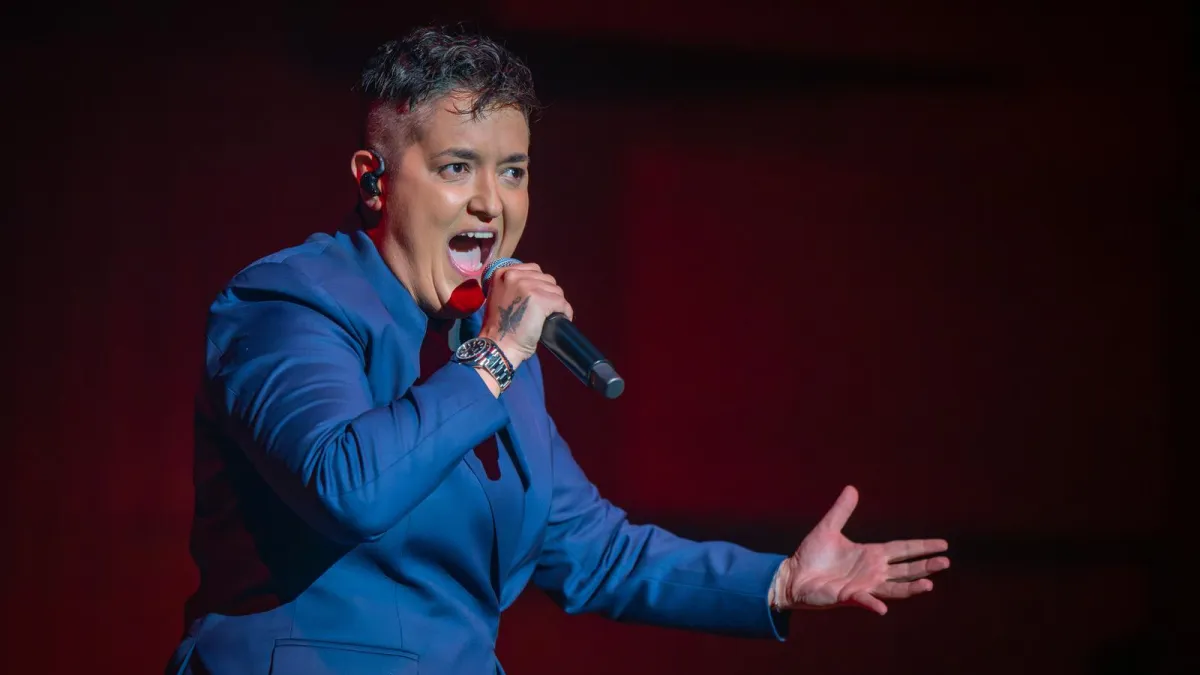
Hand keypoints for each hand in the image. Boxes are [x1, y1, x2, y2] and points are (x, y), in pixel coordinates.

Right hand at [479, 262, 572, 368]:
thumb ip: (515, 286)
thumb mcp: (500, 296)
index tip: (539, 298)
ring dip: (556, 304)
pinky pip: (562, 303)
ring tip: (550, 316)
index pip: (533, 269)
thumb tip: (538, 285)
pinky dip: (565, 312)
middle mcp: (514, 275)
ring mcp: (527, 286)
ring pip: (556, 290)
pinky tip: (561, 319)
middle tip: (545, 310)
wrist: (498, 345)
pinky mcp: (540, 299)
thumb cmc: (498, 327)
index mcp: (502, 273)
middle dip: (549, 294)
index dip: (540, 284)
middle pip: (546, 279)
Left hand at [771, 486, 949, 614]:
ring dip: (912, 587)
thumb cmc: (811, 555)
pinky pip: (864, 601)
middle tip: (946, 561)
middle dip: (926, 566)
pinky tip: (882, 608)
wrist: (793, 576)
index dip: (922, 547)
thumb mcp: (828, 528)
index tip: (943, 544)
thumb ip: (841, 510)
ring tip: (930, 583)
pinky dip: (873, 604)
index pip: (903, 549)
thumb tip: (852, 488)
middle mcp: (873, 571)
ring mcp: (864, 586)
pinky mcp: (849, 597)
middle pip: (906, 569)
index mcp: (871, 554)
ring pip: (895, 588)